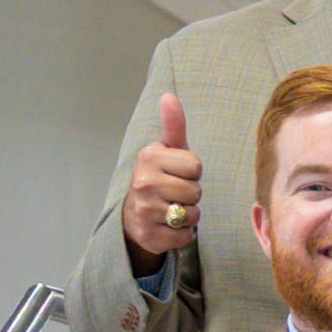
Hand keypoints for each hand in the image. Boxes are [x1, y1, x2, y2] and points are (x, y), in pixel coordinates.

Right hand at [122, 93, 202, 258]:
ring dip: (187, 215)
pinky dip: (182, 234)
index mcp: (148, 158)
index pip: (196, 166)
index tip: (175, 173)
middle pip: (196, 191)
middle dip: (190, 194)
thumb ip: (173, 125)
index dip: (191, 172)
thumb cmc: (160, 177)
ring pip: (193, 215)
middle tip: (173, 193)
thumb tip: (169, 95)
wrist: (135, 215)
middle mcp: (142, 182)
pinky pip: (186, 236)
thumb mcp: (167, 150)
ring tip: (170, 208)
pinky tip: (167, 225)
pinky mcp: (150, 236)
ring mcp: (144, 211)